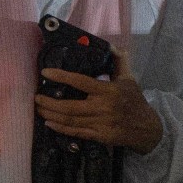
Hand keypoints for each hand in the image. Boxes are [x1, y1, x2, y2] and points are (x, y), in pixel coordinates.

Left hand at [33, 63, 163, 152]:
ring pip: (70, 121)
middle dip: (49, 103)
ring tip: (39, 109)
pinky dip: (61, 129)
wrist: (146, 128)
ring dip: (51, 115)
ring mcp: (100, 124)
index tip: (45, 73)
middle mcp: (103, 107)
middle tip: (36, 98)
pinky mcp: (99, 136)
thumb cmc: (135, 101)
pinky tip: (49, 124)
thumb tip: (112, 46)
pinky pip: (76, 133)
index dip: (62, 77)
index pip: (81, 82)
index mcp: (108, 91)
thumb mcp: (129, 79)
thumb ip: (120, 61)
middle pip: (70, 107)